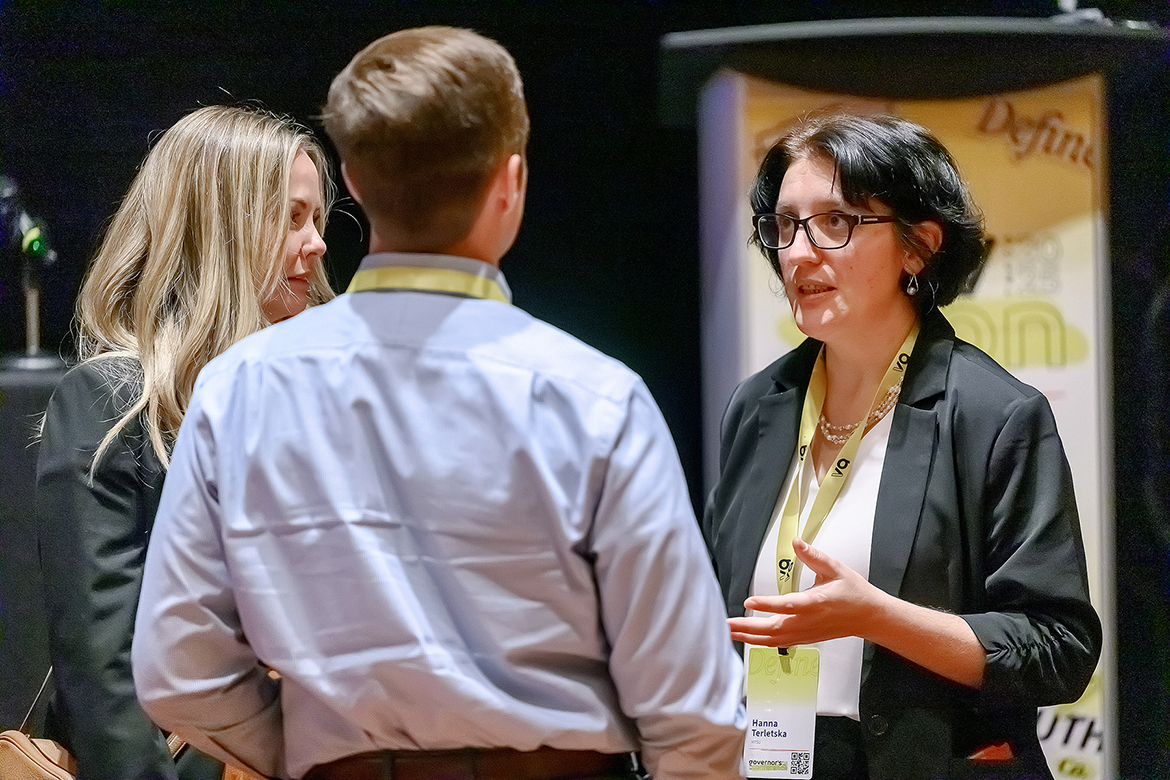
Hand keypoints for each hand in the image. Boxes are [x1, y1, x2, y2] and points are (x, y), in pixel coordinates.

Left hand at [726, 537, 887, 646]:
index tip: (748, 601)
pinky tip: (746, 638)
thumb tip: (797, 542)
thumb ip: (814, 556)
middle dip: (747, 627)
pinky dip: (760, 642)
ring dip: (749, 636)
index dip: (767, 604)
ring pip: (773, 640)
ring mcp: (805, 633)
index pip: (787, 605)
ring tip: (728, 631)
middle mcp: (807, 622)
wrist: (869, 617)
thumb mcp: (835, 569)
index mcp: (814, 603)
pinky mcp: (804, 639)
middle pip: (773, 628)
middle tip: (725, 623)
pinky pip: (778, 643)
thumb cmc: (853, 592)